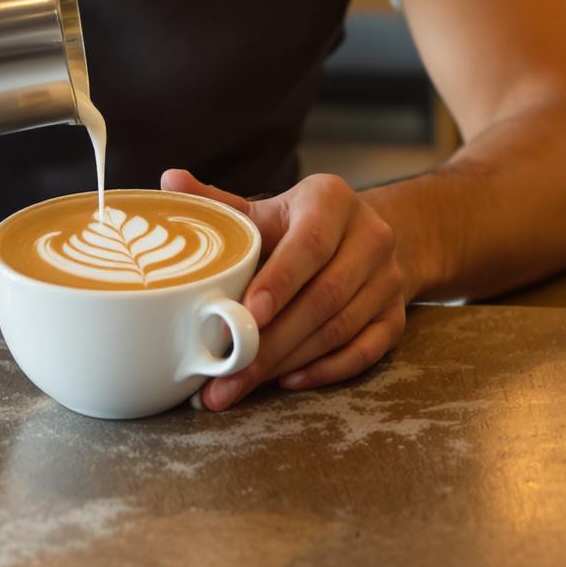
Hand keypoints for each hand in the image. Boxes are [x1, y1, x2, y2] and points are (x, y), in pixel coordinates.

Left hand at [162, 168, 407, 410]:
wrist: (370, 234)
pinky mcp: (396, 315)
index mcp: (332, 202)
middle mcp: (370, 238)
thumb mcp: (269, 209)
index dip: (279, 281)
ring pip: (341, 328)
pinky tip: (289, 380)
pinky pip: (366, 350)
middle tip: (227, 373)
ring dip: (290, 360)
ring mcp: (388, 280)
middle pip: (324, 297)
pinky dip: (327, 370)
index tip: (247, 313)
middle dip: (272, 340)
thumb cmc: (305, 223)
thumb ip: (222, 204)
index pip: (308, 245)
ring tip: (243, 384)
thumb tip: (169, 182)